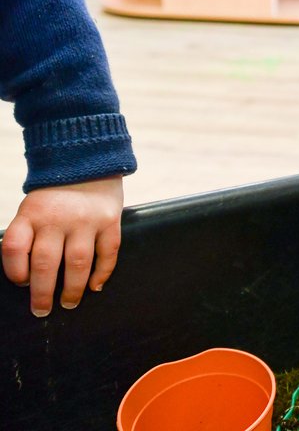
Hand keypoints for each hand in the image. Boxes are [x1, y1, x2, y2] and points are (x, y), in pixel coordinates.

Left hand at [2, 176, 123, 316]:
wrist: (88, 162)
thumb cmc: (55, 196)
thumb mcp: (32, 208)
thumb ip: (29, 235)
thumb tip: (30, 276)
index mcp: (31, 214)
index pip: (14, 248)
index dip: (15, 271)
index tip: (22, 283)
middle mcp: (57, 218)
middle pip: (45, 264)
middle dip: (42, 293)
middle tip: (41, 310)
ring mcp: (85, 220)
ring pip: (78, 263)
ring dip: (72, 289)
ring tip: (68, 303)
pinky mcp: (110, 220)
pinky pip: (108, 253)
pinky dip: (102, 273)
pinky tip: (95, 286)